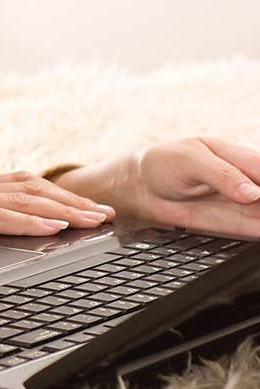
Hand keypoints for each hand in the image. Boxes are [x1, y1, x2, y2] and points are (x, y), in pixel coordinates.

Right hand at [0, 172, 115, 252]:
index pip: (16, 186)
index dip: (53, 194)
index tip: (83, 207)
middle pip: (27, 189)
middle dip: (70, 201)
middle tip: (104, 214)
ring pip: (18, 201)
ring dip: (60, 210)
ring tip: (91, 221)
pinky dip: (27, 222)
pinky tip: (51, 229)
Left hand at [114, 137, 259, 236]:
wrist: (141, 187)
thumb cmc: (163, 164)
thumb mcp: (190, 160)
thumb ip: (222, 175)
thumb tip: (253, 192)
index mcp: (237, 156)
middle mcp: (243, 180)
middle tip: (259, 209)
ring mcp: (239, 204)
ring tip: (259, 220)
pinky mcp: (231, 224)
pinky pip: (253, 229)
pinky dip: (258, 232)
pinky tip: (258, 231)